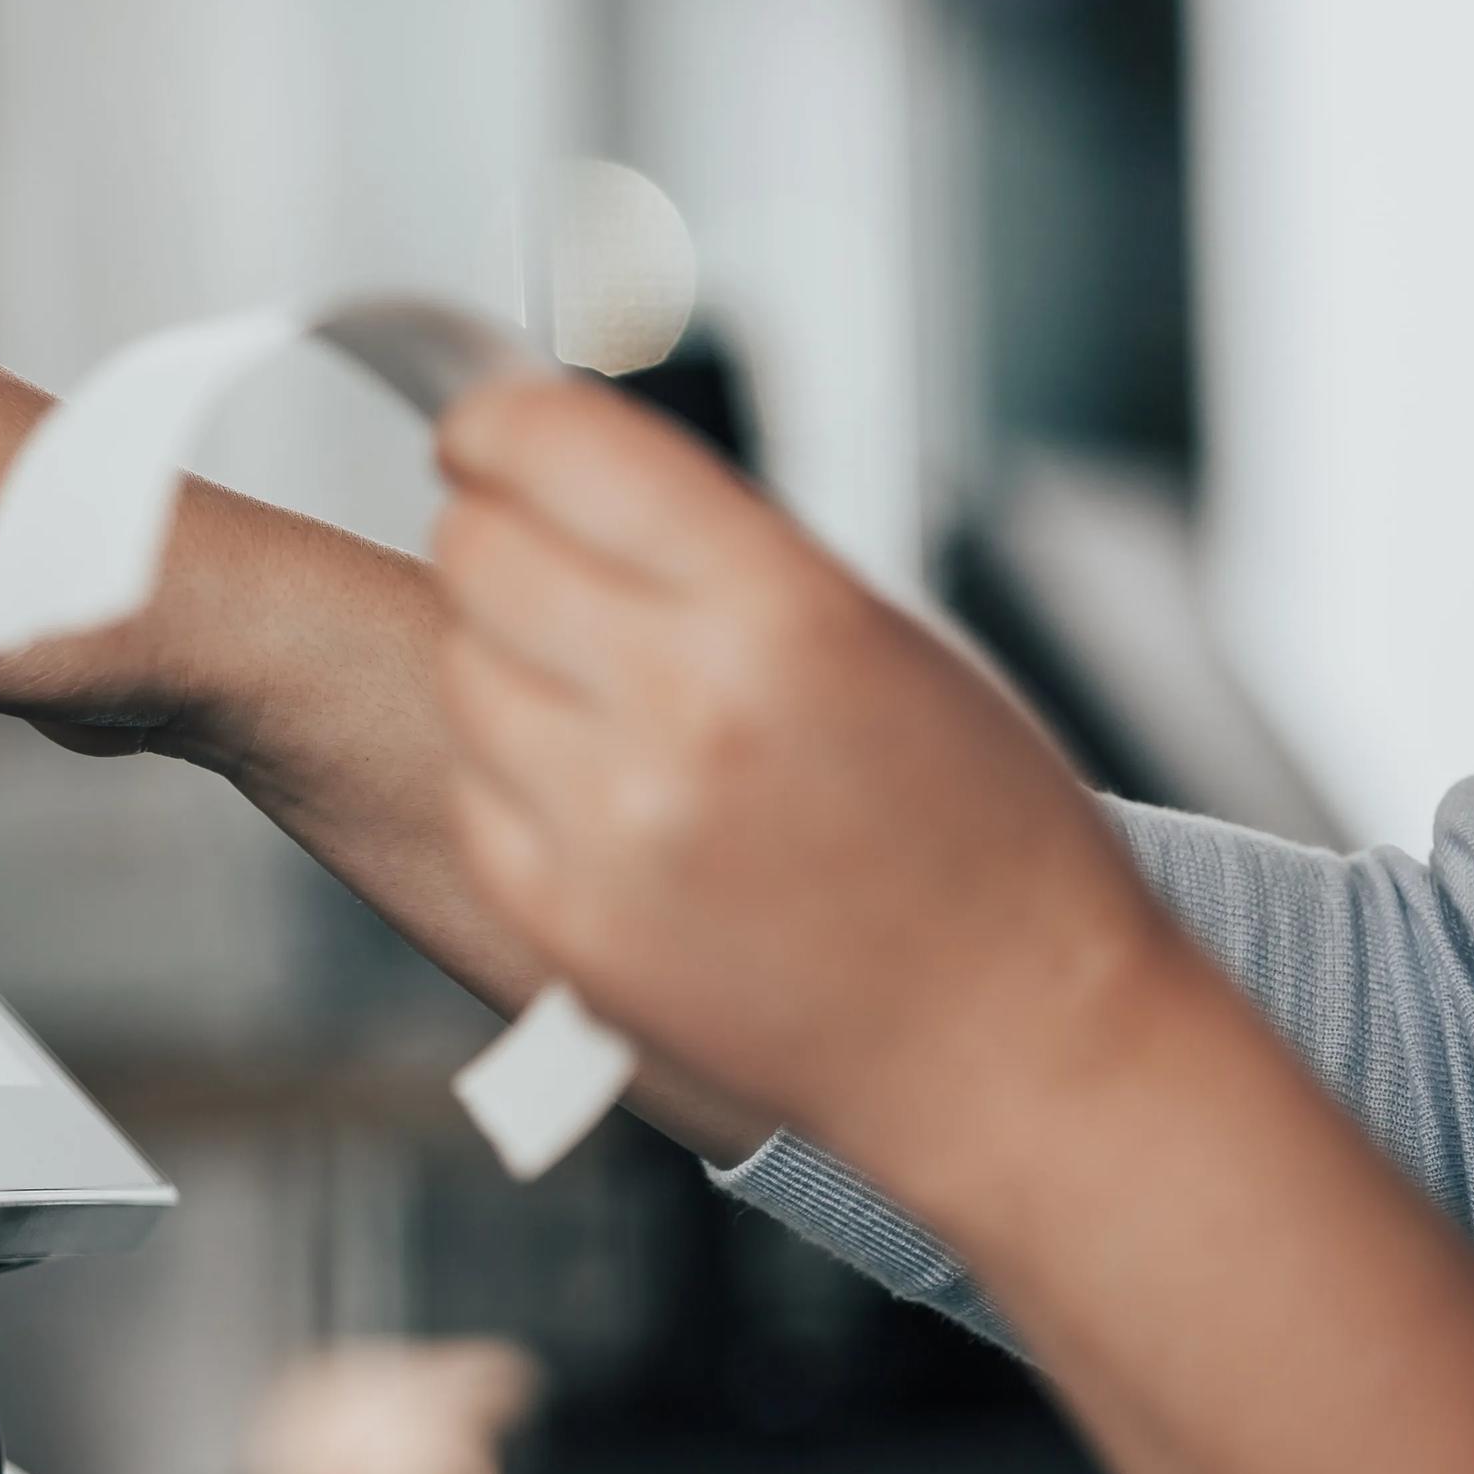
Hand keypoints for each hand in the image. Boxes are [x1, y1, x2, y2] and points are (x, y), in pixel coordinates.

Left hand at [423, 374, 1188, 1176]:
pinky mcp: (566, 922)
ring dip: (505, 654)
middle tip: (538, 552)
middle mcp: (681, 710)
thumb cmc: (982, 842)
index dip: (495, 424)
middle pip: (478, 549)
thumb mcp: (883, 636)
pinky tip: (603, 788)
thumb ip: (717, 551)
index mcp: (780, 611)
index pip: (556, 448)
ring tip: (603, 689)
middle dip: (496, 532)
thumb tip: (569, 469)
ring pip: (460, 663)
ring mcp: (610, 826)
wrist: (1013, 1048)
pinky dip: (514, 772)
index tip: (481, 430)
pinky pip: (473, 788)